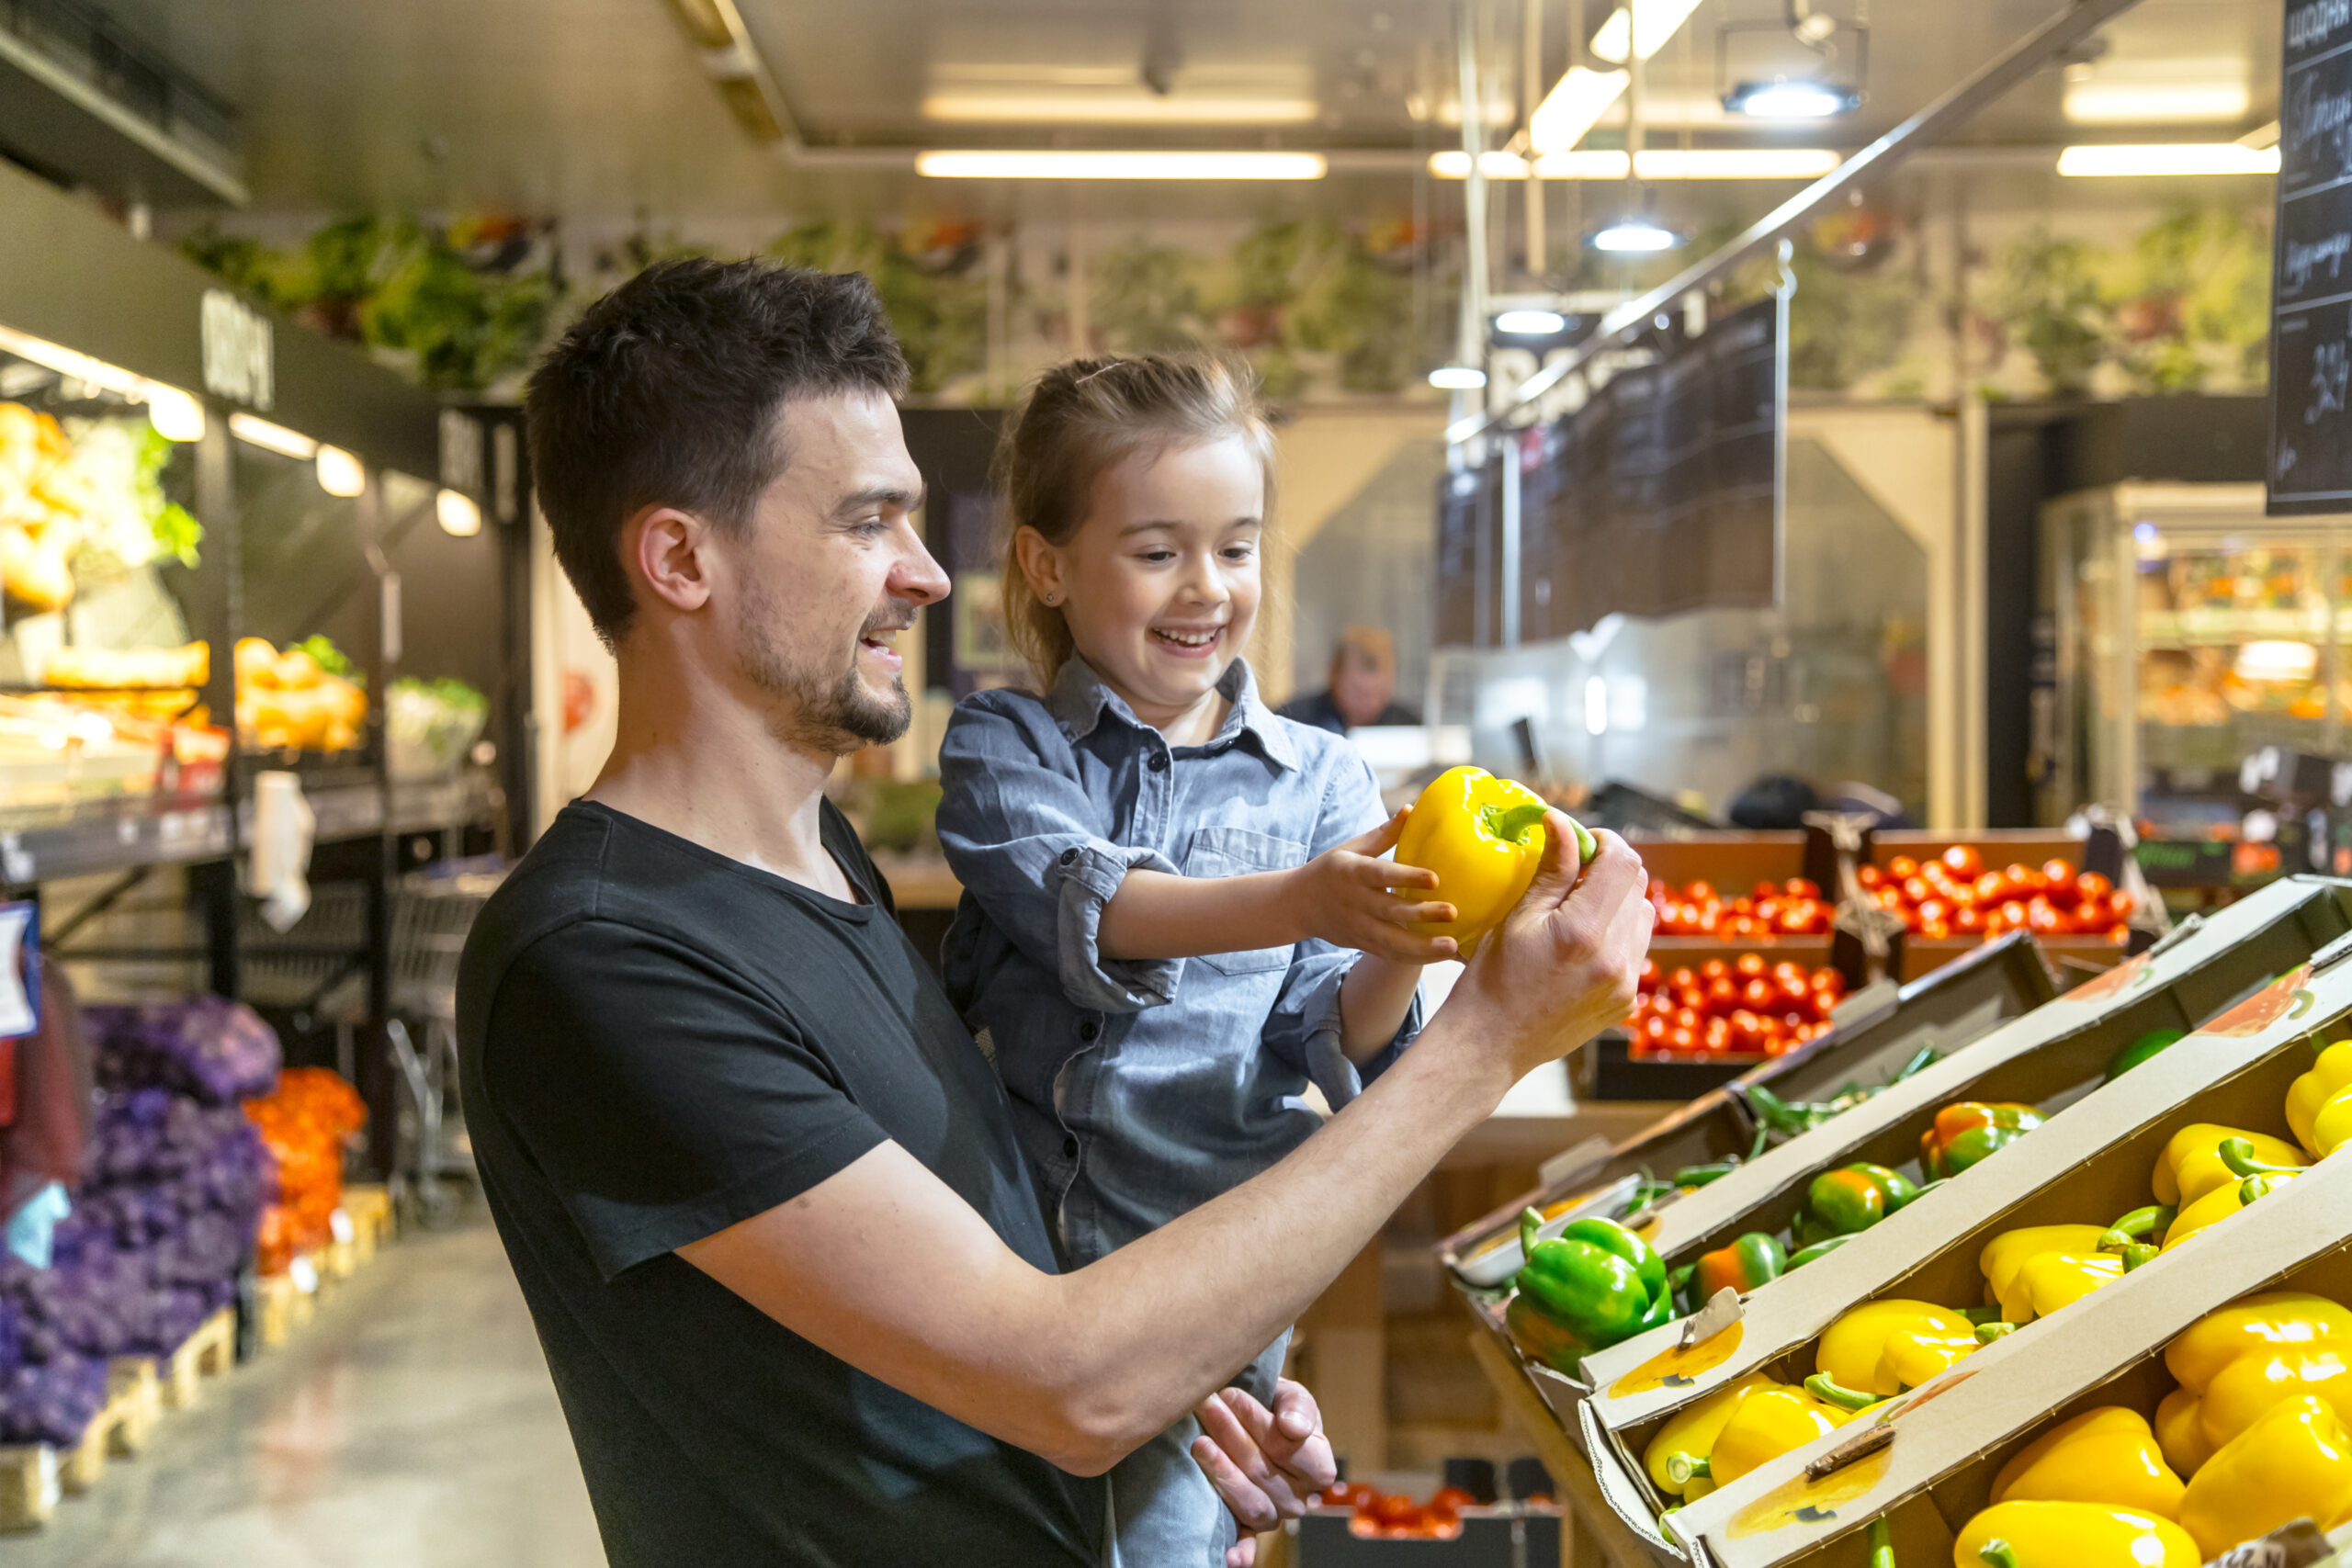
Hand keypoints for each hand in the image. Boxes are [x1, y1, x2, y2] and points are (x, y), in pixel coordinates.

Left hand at [1191, 1379, 1338, 1567]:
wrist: (1255, 1423)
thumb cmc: (1276, 1410)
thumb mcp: (1292, 1397)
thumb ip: (1298, 1406)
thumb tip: (1293, 1427)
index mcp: (1319, 1466)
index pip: (1289, 1448)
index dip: (1259, 1423)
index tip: (1231, 1395)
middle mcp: (1300, 1498)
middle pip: (1264, 1473)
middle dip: (1231, 1436)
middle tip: (1206, 1406)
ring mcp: (1274, 1516)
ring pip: (1251, 1504)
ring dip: (1223, 1473)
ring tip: (1199, 1444)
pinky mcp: (1249, 1528)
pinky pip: (1247, 1542)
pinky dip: (1241, 1552)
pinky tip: (1229, 1558)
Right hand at [1281, 809, 1458, 963]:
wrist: (1299, 905)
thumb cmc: (1332, 870)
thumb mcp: (1351, 848)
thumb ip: (1383, 834)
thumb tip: (1411, 809)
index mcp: (1353, 873)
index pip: (1382, 874)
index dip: (1407, 877)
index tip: (1435, 878)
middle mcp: (1356, 902)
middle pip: (1391, 911)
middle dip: (1423, 914)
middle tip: (1453, 912)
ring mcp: (1359, 928)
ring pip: (1393, 942)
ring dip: (1424, 947)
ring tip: (1453, 947)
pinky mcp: (1364, 945)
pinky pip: (1392, 956)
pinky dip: (1417, 959)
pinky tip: (1442, 957)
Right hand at [1440, 816, 1651, 1083]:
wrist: (1491, 1045)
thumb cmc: (1493, 980)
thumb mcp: (1518, 917)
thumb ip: (1552, 869)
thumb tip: (1562, 822)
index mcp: (1585, 932)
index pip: (1623, 862)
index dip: (1605, 840)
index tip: (1582, 841)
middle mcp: (1616, 958)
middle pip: (1637, 885)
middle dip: (1609, 868)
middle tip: (1575, 872)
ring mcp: (1626, 984)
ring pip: (1641, 916)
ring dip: (1616, 901)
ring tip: (1577, 910)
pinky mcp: (1626, 1001)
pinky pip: (1635, 950)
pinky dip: (1616, 934)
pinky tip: (1581, 944)